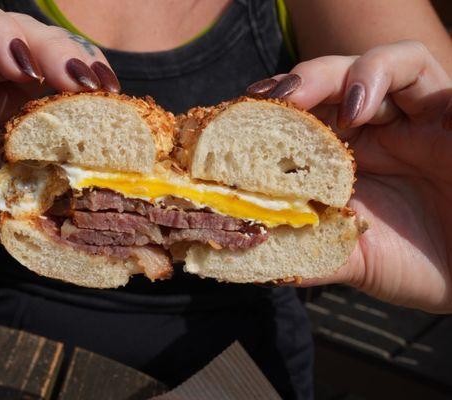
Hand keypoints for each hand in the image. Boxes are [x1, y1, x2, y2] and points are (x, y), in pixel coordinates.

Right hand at [0, 0, 119, 251]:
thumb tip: (96, 202)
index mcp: (11, 102)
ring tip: (23, 65)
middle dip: (52, 47)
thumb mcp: (5, 208)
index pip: (52, 63)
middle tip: (78, 77)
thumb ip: (42, 200)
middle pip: (17, 32)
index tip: (110, 90)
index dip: (82, 66)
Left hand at [248, 41, 451, 312]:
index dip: (265, 116)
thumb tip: (241, 255)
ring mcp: (408, 117)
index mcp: (341, 160)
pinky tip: (361, 109)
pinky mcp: (446, 109)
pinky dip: (381, 75)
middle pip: (327, 86)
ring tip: (301, 97)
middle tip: (263, 100)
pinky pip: (417, 69)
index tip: (232, 124)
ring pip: (365, 65)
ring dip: (328, 74)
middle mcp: (372, 133)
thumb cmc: (413, 265)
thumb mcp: (349, 258)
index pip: (299, 121)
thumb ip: (302, 251)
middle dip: (291, 87)